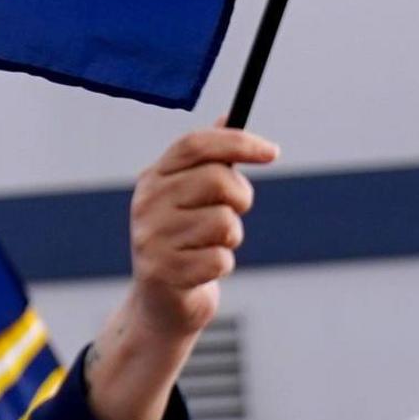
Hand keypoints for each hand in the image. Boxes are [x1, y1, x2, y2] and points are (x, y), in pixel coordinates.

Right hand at [83, 127, 276, 419]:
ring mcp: (151, 237)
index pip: (195, 144)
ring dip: (230, 238)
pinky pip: (221, 259)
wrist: (160, 304)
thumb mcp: (190, 197)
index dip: (238, 142)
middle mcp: (146, 203)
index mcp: (154, 178)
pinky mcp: (162, 272)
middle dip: (241, 199)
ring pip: (224, 223)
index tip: (272, 152)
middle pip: (217, 181)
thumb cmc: (184, 242)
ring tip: (211, 247)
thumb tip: (231, 114)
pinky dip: (222, 266)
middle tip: (234, 213)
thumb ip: (209, 160)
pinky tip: (203, 271)